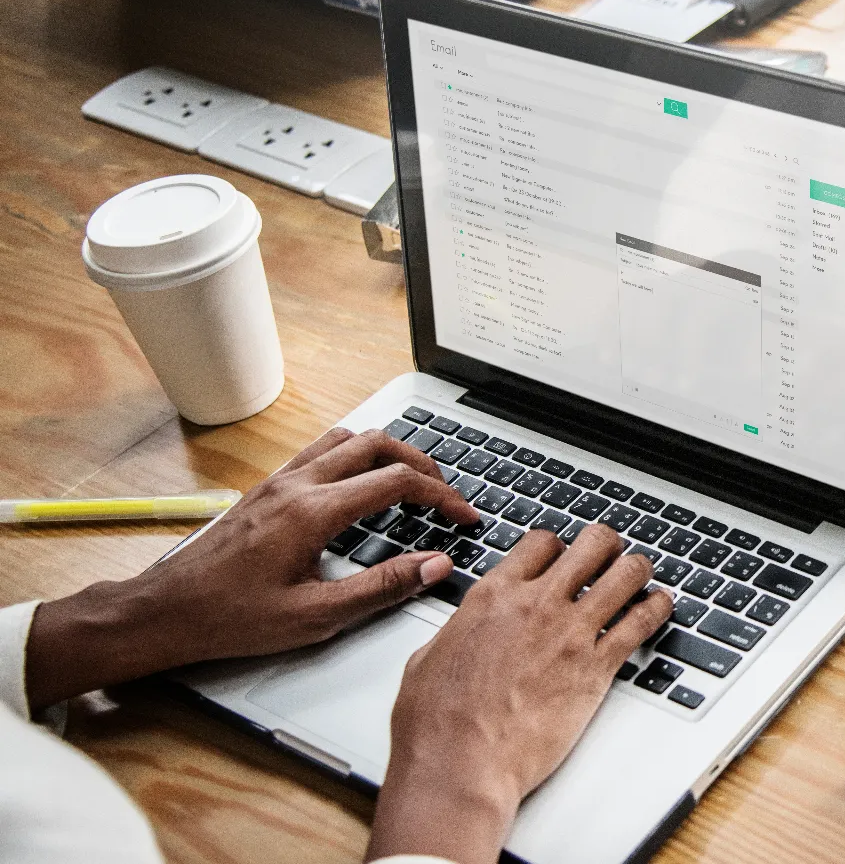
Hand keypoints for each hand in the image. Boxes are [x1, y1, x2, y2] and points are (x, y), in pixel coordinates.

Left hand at [24, 428, 478, 710]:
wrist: (166, 612)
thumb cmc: (231, 618)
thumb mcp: (316, 616)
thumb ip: (382, 587)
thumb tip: (434, 565)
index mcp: (312, 512)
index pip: (396, 482)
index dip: (442, 496)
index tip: (464, 517)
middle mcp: (296, 485)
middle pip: (377, 445)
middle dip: (422, 464)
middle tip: (446, 493)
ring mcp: (279, 481)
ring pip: (347, 439)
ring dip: (388, 452)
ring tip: (411, 482)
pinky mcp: (267, 488)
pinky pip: (321, 451)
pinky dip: (355, 456)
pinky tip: (361, 486)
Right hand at [367, 525, 673, 863]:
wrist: (462, 762)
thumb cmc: (438, 722)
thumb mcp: (430, 657)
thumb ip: (460, 631)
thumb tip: (465, 628)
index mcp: (494, 596)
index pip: (542, 543)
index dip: (558, 546)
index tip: (564, 555)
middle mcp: (536, 604)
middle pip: (591, 545)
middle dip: (606, 545)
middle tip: (611, 554)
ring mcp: (571, 633)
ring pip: (625, 574)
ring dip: (638, 569)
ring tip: (642, 574)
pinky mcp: (596, 667)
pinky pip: (641, 622)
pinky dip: (658, 608)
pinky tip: (662, 605)